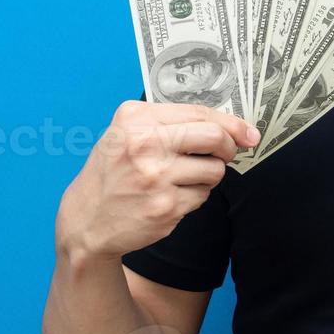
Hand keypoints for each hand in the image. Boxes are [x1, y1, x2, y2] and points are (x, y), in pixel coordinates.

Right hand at [56, 100, 259, 261]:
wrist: (86, 220)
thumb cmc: (113, 172)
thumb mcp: (128, 133)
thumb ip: (172, 122)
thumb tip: (231, 127)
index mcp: (136, 119)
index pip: (199, 113)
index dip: (231, 123)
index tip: (248, 132)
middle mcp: (145, 144)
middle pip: (214, 138)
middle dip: (228, 147)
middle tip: (225, 154)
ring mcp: (156, 177)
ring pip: (214, 170)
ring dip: (208, 176)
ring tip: (183, 178)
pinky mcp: (166, 207)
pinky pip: (202, 196)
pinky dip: (194, 197)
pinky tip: (170, 197)